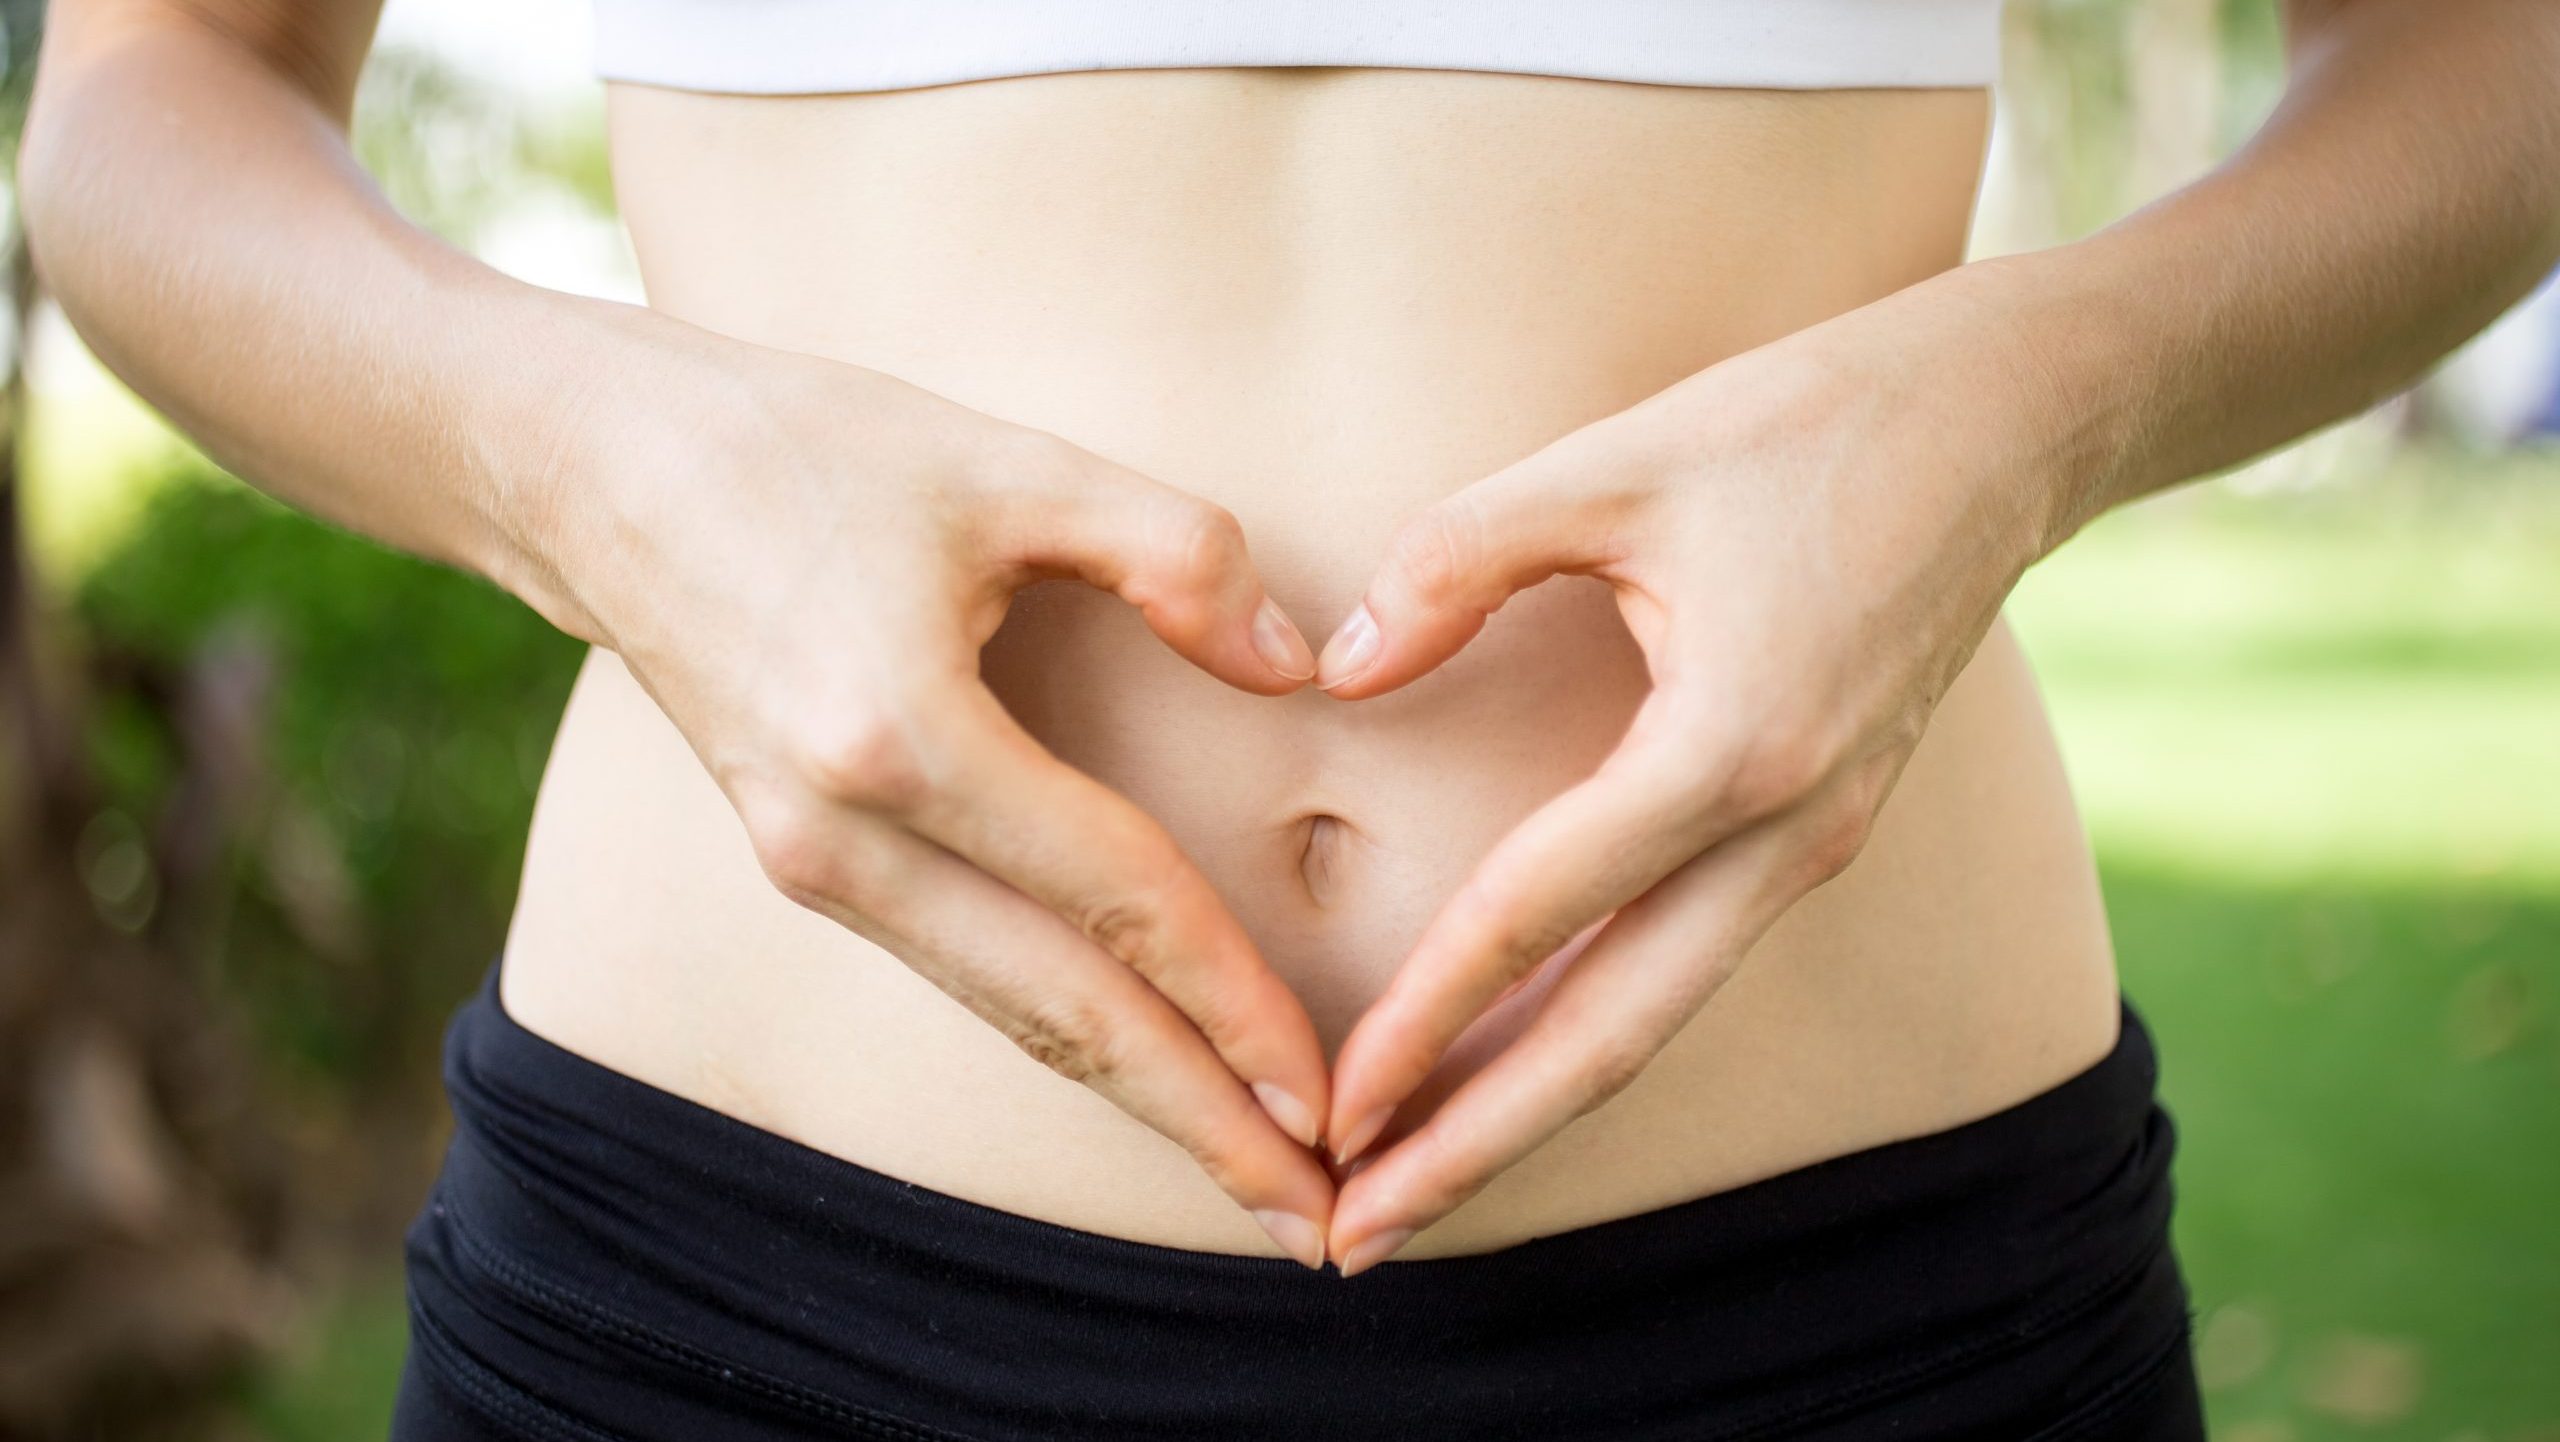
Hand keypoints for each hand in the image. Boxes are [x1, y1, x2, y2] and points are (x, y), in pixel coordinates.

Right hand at [533, 339, 1337, 1265]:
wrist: (588, 467)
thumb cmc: (802, 443)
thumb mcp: (1005, 461)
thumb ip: (1174, 551)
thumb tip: (1299, 670)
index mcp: (898, 735)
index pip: (1113, 902)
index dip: (1233, 1002)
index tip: (1331, 1094)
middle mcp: (842, 836)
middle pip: (1059, 1016)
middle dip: (1199, 1124)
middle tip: (1321, 1226)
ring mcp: (810, 864)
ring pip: (1008, 1013)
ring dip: (1139, 1098)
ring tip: (1253, 1174)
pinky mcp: (803, 861)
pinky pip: (962, 970)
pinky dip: (1064, 1033)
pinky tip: (1143, 1065)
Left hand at [1310, 314, 2062, 1273]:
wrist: (2003, 421)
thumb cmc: (1807, 423)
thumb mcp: (1614, 463)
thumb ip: (1459, 560)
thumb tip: (1342, 669)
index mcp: (1731, 746)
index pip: (1539, 913)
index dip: (1422, 1018)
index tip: (1329, 1108)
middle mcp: (1786, 830)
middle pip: (1612, 1037)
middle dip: (1478, 1143)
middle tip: (1358, 1234)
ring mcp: (1814, 843)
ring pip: (1656, 1019)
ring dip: (1533, 1110)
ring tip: (1419, 1185)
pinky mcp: (1817, 831)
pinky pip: (1688, 964)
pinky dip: (1593, 1034)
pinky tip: (1515, 1066)